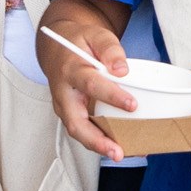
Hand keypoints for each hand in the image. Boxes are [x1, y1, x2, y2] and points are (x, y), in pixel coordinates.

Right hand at [44, 16, 139, 159]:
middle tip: (117, 151)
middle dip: (96, 140)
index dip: (112, 95)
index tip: (132, 105)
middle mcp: (63, 93)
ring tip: (120, 155)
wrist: (58, 47)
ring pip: (77, 131)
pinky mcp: (70, 114)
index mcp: (71, 70)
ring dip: (98, 146)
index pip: (91, 84)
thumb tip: (122, 70)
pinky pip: (83, 131)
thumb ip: (110, 48)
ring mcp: (64, 106)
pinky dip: (99, 142)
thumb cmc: (80, 42)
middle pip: (75, 122)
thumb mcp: (96, 35)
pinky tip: (120, 148)